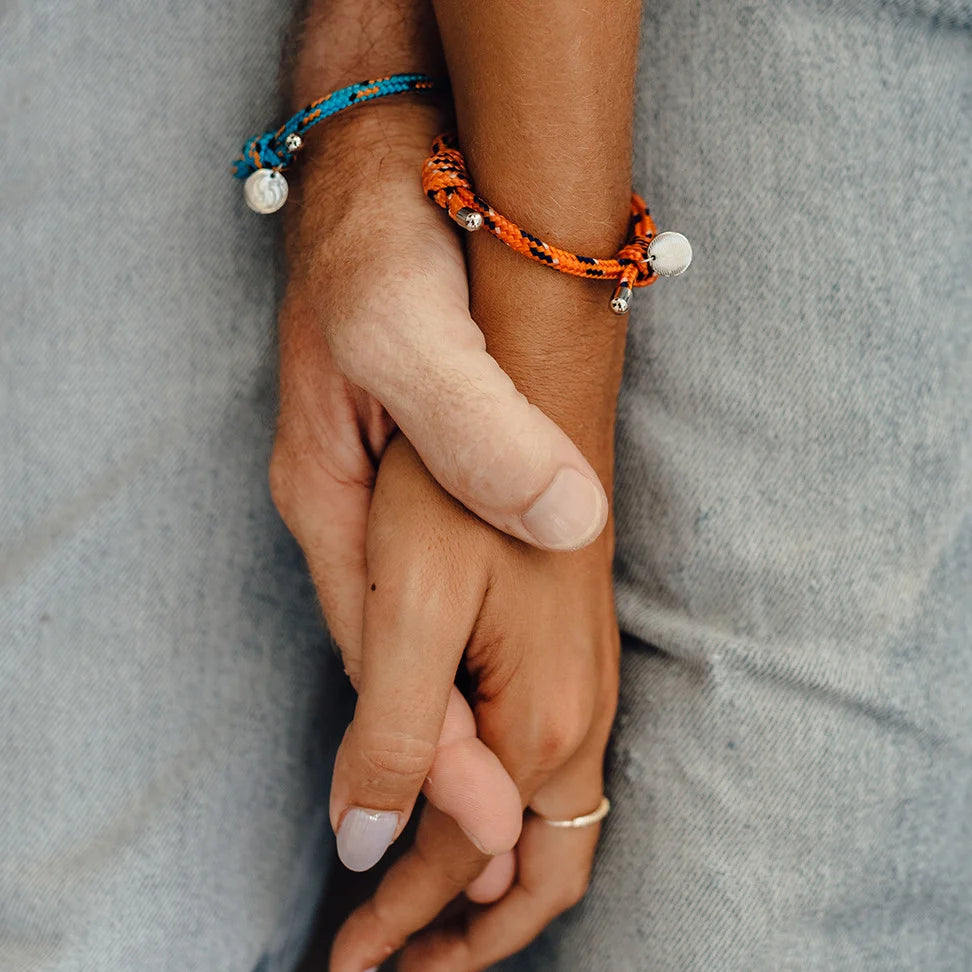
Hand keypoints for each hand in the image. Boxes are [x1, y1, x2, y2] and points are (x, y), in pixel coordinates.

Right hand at [271, 101, 606, 857]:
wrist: (379, 175)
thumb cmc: (386, 248)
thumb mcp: (415, 328)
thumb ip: (474, 427)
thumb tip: (562, 515)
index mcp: (332, 505)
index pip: (380, 664)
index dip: (432, 755)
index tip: (495, 832)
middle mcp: (344, 520)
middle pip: (388, 673)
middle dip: (437, 768)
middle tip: (497, 864)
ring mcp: (370, 504)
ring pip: (405, 642)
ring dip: (447, 722)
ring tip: (502, 806)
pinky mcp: (406, 476)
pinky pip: (425, 590)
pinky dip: (457, 651)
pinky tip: (492, 672)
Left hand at [328, 434, 619, 971]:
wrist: (534, 403)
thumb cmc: (460, 498)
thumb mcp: (412, 611)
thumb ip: (395, 737)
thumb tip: (369, 846)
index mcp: (537, 726)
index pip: (461, 860)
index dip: (398, 920)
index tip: (347, 963)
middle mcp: (580, 721)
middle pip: (538, 874)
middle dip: (470, 931)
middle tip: (401, 965)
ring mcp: (586, 689)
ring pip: (553, 830)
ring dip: (491, 882)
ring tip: (431, 913)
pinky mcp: (574, 659)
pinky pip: (558, 781)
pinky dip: (512, 829)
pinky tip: (470, 813)